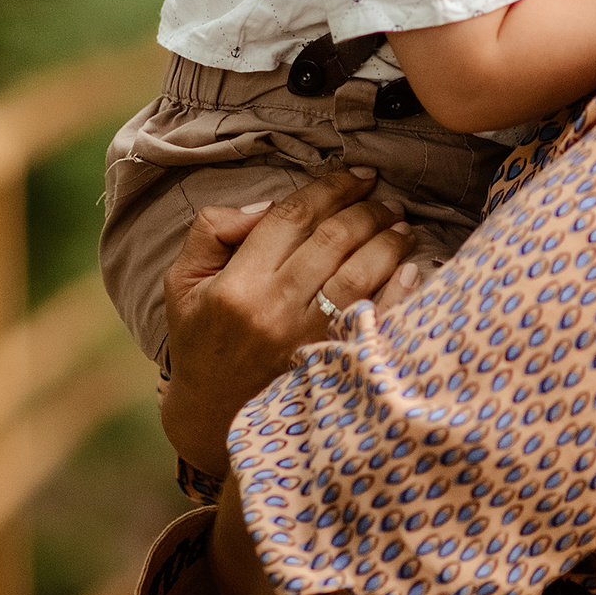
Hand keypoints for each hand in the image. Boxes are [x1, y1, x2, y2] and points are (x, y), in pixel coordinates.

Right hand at [158, 167, 414, 475]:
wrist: (211, 419)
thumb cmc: (200, 343)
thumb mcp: (183, 284)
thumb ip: (212, 232)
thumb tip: (266, 206)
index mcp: (237, 285)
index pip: (291, 218)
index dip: (328, 188)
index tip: (356, 175)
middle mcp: (274, 309)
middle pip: (332, 240)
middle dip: (366, 209)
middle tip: (385, 197)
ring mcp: (307, 340)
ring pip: (359, 273)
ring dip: (387, 242)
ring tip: (401, 225)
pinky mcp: (332, 365)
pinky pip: (375, 318)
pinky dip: (399, 289)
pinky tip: (412, 268)